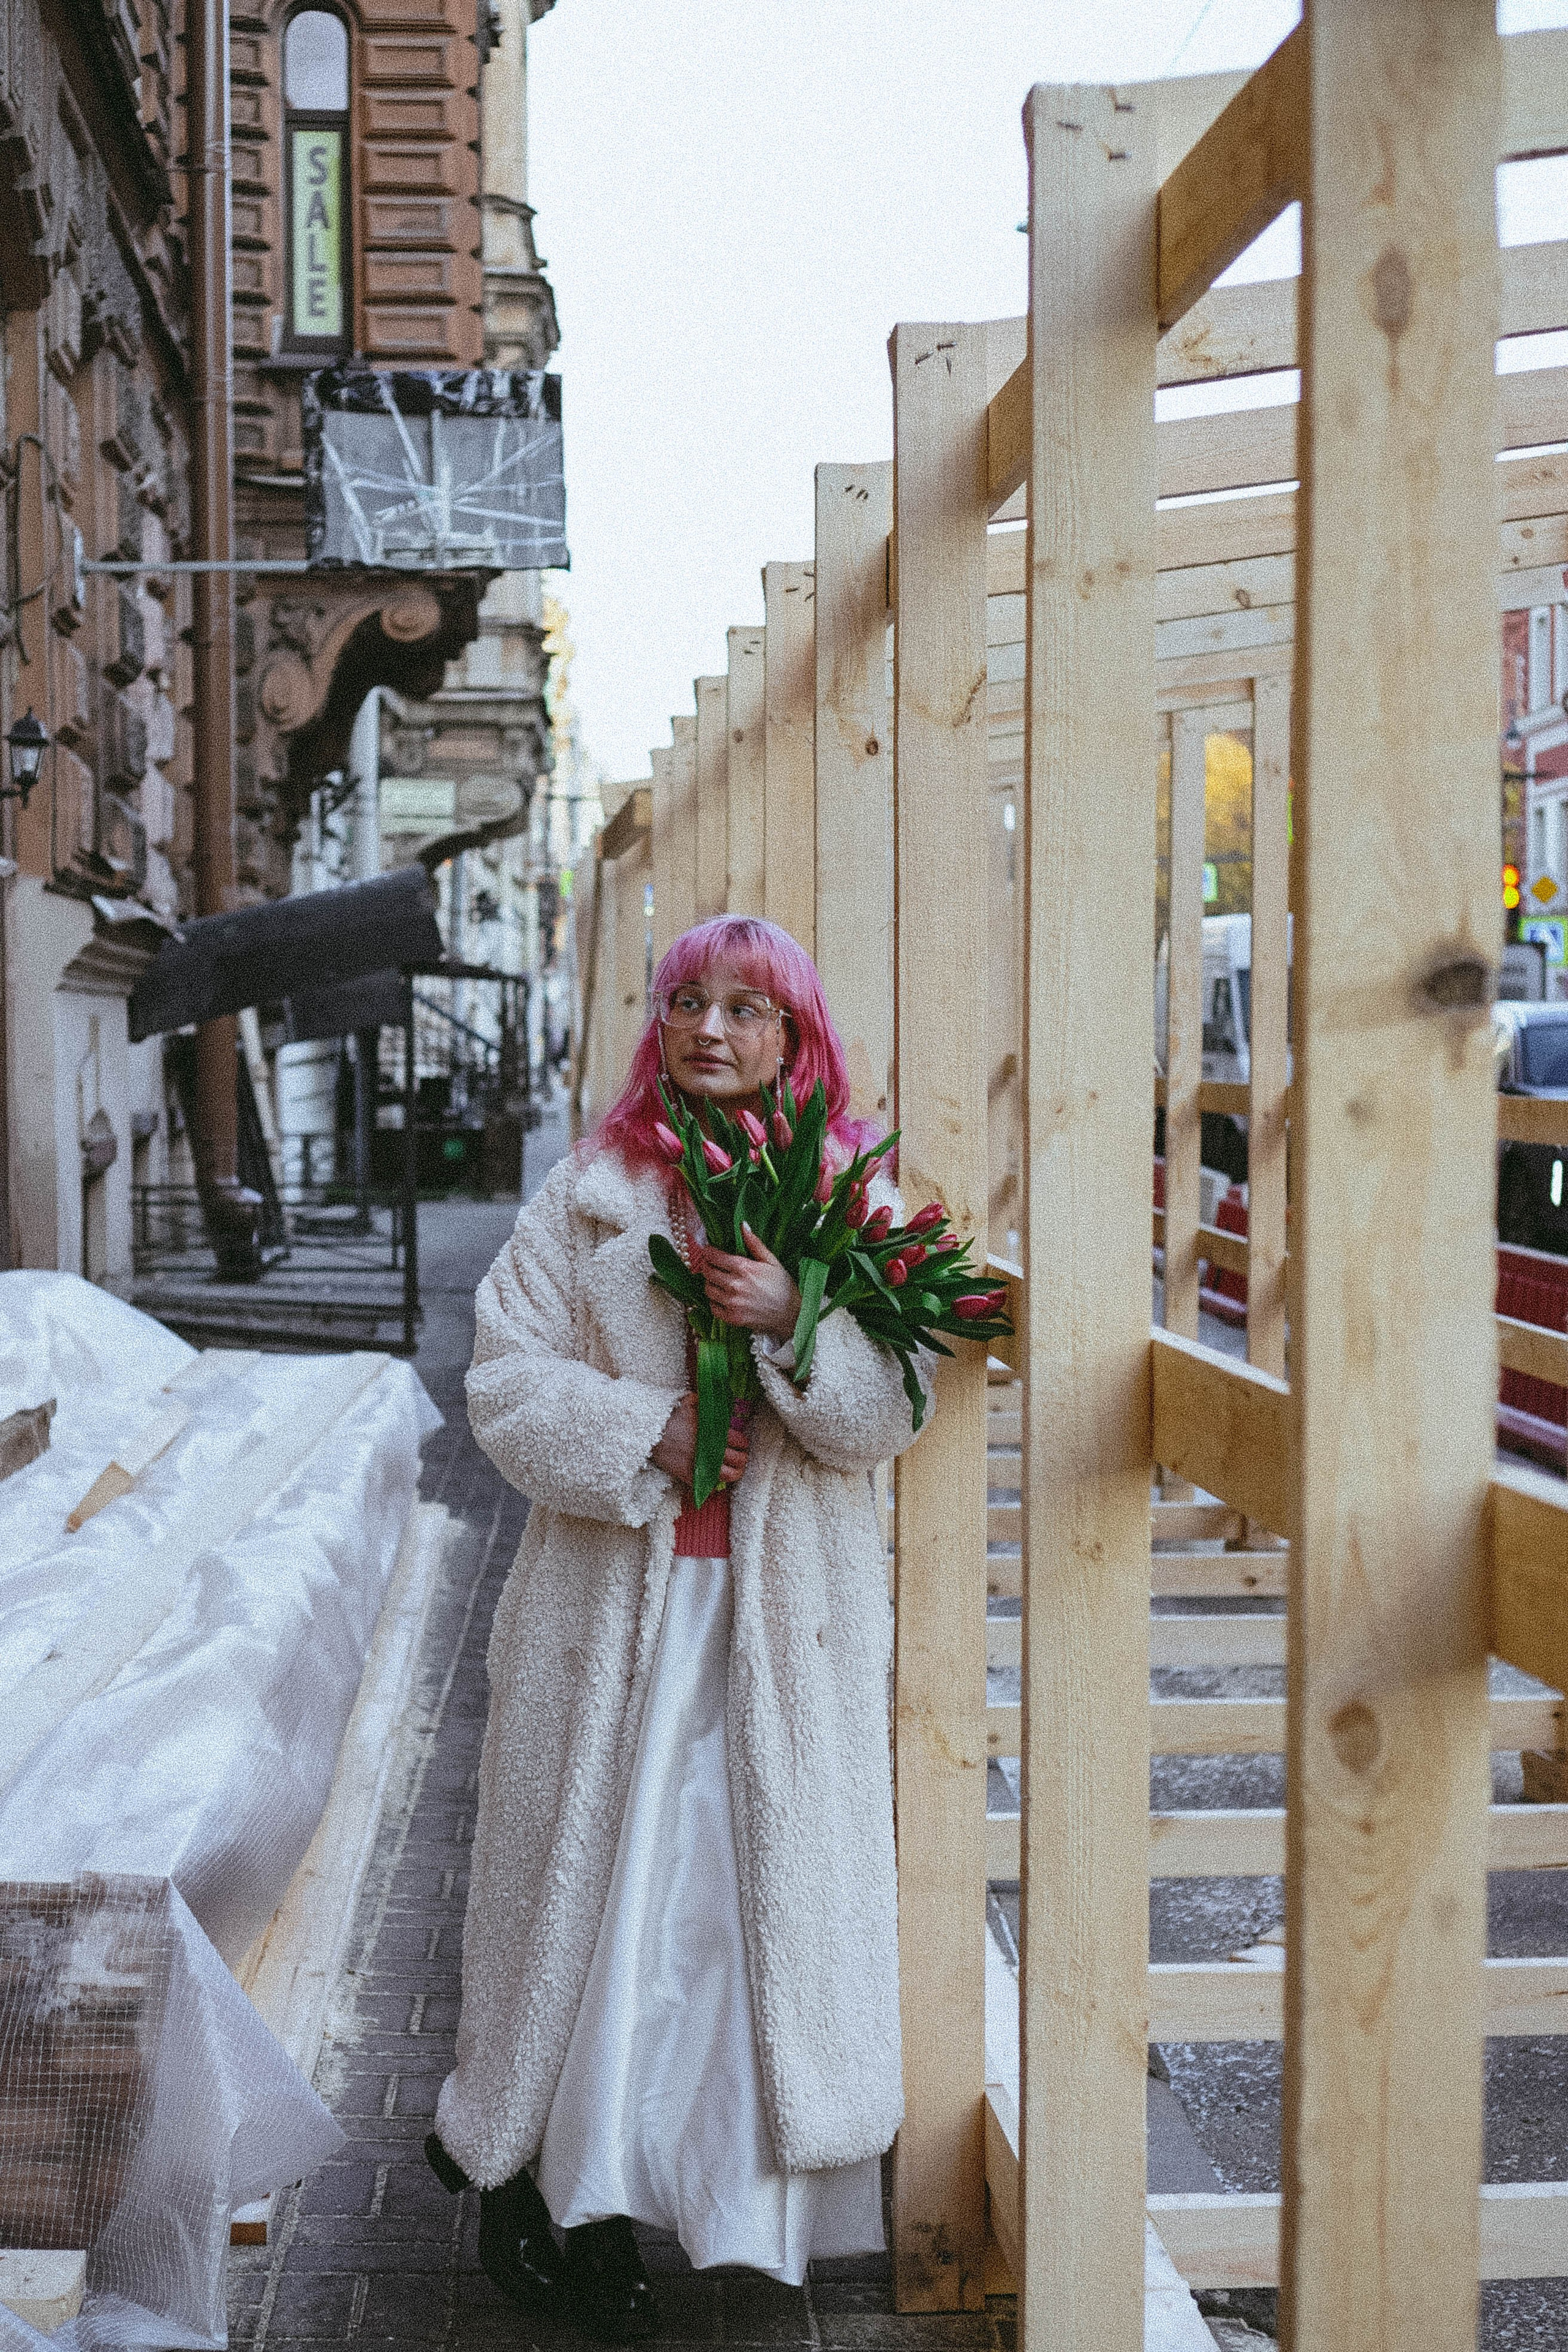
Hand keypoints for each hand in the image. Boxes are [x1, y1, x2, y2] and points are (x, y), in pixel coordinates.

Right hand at [650, 1392, 750, 1487]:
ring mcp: (700, 1464)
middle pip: (738, 1460)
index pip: (740, 1442)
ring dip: (733, 1474)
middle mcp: (710, 1450)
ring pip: (727, 1476)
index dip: (743, 1444)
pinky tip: (714, 1480)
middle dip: (742, 1460)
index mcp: (713, 1432)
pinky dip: (713, 1484)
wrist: (649, 1433)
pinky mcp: (688, 1475)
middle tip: (740, 1459)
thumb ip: (705, 1402)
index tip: (742, 1446)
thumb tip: (714, 1400)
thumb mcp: (689, 1402)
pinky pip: (707, 1485)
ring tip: (732, 1472)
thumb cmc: (669, 1417)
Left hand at [694, 1225, 800, 1340]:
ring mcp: (732, 1303)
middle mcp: (735, 1285)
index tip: (708, 1251)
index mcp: (744, 1268)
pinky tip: (722, 1297)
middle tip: (710, 1264)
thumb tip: (743, 1225)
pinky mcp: (732, 1318)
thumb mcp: (772, 1262)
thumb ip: (755, 1244)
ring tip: (717, 1280)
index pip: (715, 1257)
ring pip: (708, 1289)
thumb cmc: (783, 1287)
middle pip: (708, 1272)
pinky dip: (714, 1301)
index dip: (708, 1252)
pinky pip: (713, 1307)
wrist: (792, 1314)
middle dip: (706, 1266)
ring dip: (710, 1283)